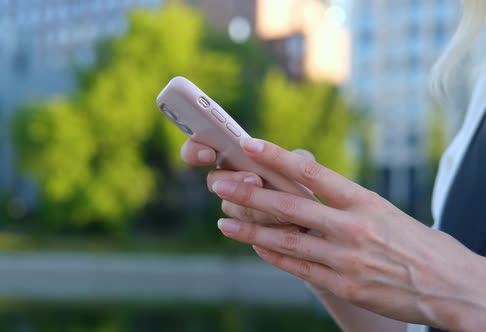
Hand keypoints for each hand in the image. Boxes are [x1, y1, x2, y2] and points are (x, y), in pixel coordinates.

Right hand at [181, 139, 315, 224]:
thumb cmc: (303, 179)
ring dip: (257, 207)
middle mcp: (226, 183)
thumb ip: (286, 159)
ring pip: (232, 209)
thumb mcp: (300, 164)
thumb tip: (276, 159)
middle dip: (234, 180)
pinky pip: (248, 233)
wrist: (313, 213)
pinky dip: (269, 229)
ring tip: (284, 208)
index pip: (196, 151)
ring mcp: (234, 208)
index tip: (208, 154)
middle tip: (255, 179)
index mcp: (230, 156)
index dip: (195, 152)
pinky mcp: (246, 232)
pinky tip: (290, 226)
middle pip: (215, 182)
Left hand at [210, 137, 485, 330]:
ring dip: (250, 229)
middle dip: (250, 194)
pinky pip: (299, 268)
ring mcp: (346, 258)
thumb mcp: (383, 210)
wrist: (450, 286)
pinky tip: (254, 245)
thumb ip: (344, 199)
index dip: (277, 158)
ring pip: (287, 239)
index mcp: (364, 201)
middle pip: (290, 205)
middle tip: (220, 184)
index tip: (249, 144)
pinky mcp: (344, 285)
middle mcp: (352, 227)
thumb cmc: (415, 242)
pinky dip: (273, 255)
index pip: (313, 172)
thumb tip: (306, 178)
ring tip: (223, 220)